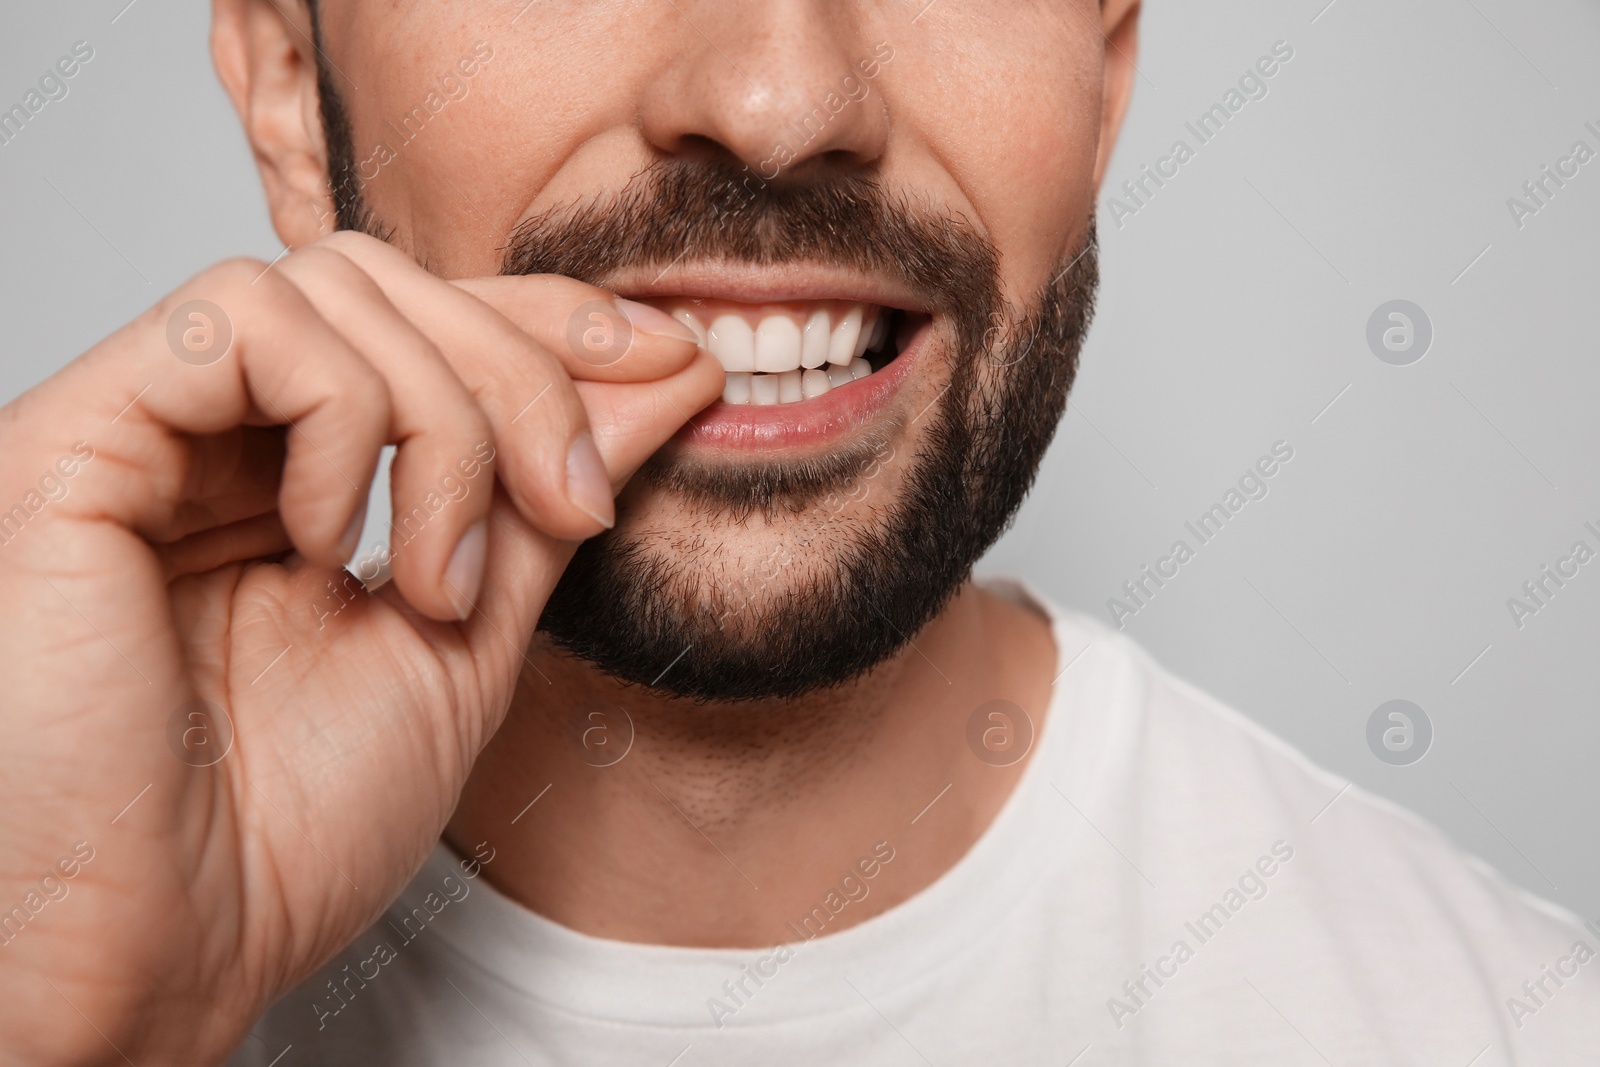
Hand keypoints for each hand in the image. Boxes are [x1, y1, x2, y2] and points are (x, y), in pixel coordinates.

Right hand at [0, 231, 721, 1065]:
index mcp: (287, 484)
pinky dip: (342, 418)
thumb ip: (540, 505)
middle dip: (520, 374)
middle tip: (569, 506)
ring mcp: (140, 435)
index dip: (549, 323)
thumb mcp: (465, 645)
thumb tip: (655, 379)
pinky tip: (327, 544)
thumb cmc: (285, 833)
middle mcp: (209, 444)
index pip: (423, 324)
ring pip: (331, 288)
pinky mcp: (71, 440)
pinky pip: (241, 323)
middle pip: (389, 284)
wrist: (166, 949)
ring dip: (443, 422)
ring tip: (435, 581)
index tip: (671, 360)